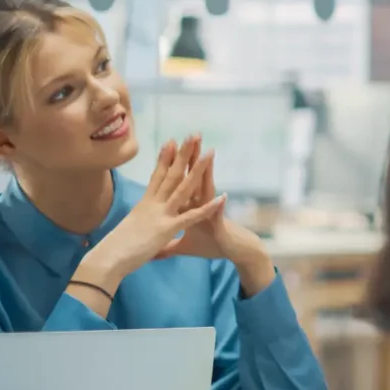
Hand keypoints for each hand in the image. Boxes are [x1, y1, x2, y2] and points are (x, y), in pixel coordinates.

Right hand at [80, 136, 225, 286]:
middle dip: (183, 154)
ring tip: (210, 153)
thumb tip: (137, 223)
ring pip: (183, 188)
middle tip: (194, 135)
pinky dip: (207, 208)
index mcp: (144, 204)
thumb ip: (139, 223)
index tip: (172, 141)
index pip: (157, 176)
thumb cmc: (115, 249)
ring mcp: (160, 214)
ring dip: (198, 170)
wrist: (107, 259)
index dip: (165, 158)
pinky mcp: (166, 229)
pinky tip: (222, 198)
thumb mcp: (130, 229)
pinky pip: (191, 216)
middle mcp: (153, 204)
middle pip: (171, 174)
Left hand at [156, 144, 274, 295]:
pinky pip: (218, 215)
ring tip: (208, 154)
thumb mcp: (184, 246)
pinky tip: (222, 197)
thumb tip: (154, 249)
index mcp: (189, 206)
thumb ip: (169, 245)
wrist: (234, 252)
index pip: (180, 181)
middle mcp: (201, 204)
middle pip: (193, 177)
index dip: (173, 165)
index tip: (168, 146)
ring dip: (208, 173)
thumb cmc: (211, 246)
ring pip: (207, 189)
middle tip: (190, 137)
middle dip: (190, 158)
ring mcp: (212, 211)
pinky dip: (218, 207)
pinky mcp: (219, 224)